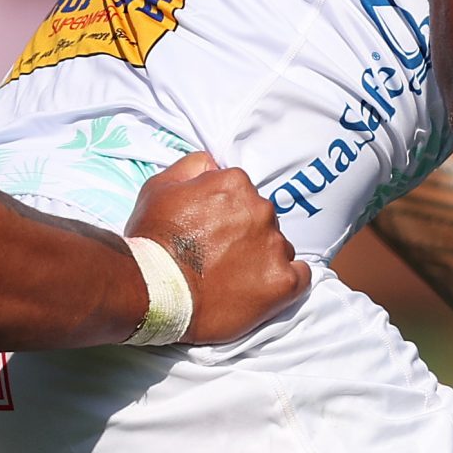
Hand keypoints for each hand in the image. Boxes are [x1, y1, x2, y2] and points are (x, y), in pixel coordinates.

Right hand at [128, 153, 308, 342]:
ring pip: (280, 248)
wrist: (151, 290)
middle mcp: (261, 209)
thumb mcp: (159, 186)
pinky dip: (285, 282)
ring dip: (263, 259)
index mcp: (235, 183)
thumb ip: (192, 167)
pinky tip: (263, 290)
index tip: (213, 234)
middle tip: (222, 259)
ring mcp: (274, 246)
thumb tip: (214, 163)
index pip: (244, 195)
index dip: (228, 216)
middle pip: (264, 220)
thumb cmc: (152, 239)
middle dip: (248, 236)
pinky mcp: (283, 282)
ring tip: (234, 280)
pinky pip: (301, 277)